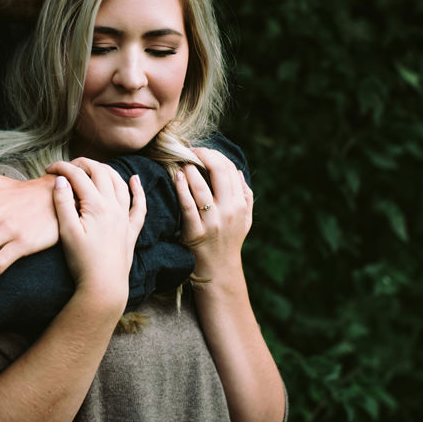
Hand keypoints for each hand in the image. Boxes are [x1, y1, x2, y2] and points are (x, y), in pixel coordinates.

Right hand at [50, 158, 146, 303]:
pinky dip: (138, 190)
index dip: (62, 168)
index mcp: (97, 205)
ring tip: (94, 166)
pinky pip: (139, 205)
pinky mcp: (131, 229)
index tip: (49, 168)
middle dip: (84, 164)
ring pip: (120, 183)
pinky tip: (135, 180)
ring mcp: (125, 217)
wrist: (103, 285)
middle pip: (101, 173)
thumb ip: (63, 203)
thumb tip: (61, 180)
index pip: (79, 176)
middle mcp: (114, 207)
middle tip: (69, 165)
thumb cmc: (82, 261)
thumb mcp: (67, 232)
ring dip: (107, 170)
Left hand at [175, 147, 253, 276]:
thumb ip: (245, 194)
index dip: (215, 156)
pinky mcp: (195, 232)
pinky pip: (188, 206)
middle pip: (219, 172)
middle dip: (204, 156)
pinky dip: (182, 188)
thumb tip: (238, 171)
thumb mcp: (245, 218)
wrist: (219, 270)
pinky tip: (178, 177)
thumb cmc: (230, 241)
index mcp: (240, 205)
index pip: (230, 170)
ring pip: (202, 187)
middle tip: (191, 151)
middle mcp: (229, 211)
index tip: (202, 151)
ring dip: (191, 170)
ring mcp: (212, 222)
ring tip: (183, 162)